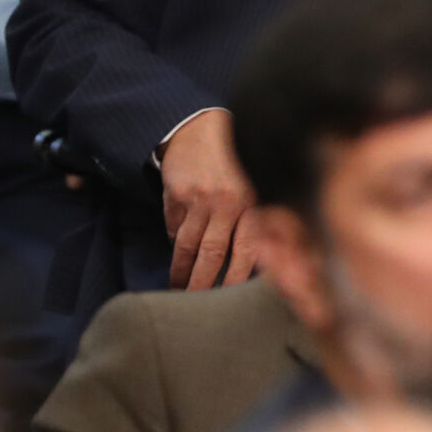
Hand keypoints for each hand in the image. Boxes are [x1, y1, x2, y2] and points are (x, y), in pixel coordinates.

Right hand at [160, 108, 258, 290]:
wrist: (201, 128)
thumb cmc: (235, 163)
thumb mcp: (253, 186)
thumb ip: (254, 220)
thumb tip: (258, 263)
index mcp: (253, 204)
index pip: (246, 252)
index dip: (235, 280)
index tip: (227, 300)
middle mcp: (228, 203)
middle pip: (213, 256)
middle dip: (202, 284)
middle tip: (195, 303)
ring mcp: (200, 199)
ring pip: (188, 247)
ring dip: (181, 272)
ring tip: (178, 288)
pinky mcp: (177, 195)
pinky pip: (173, 229)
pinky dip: (174, 243)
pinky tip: (176, 254)